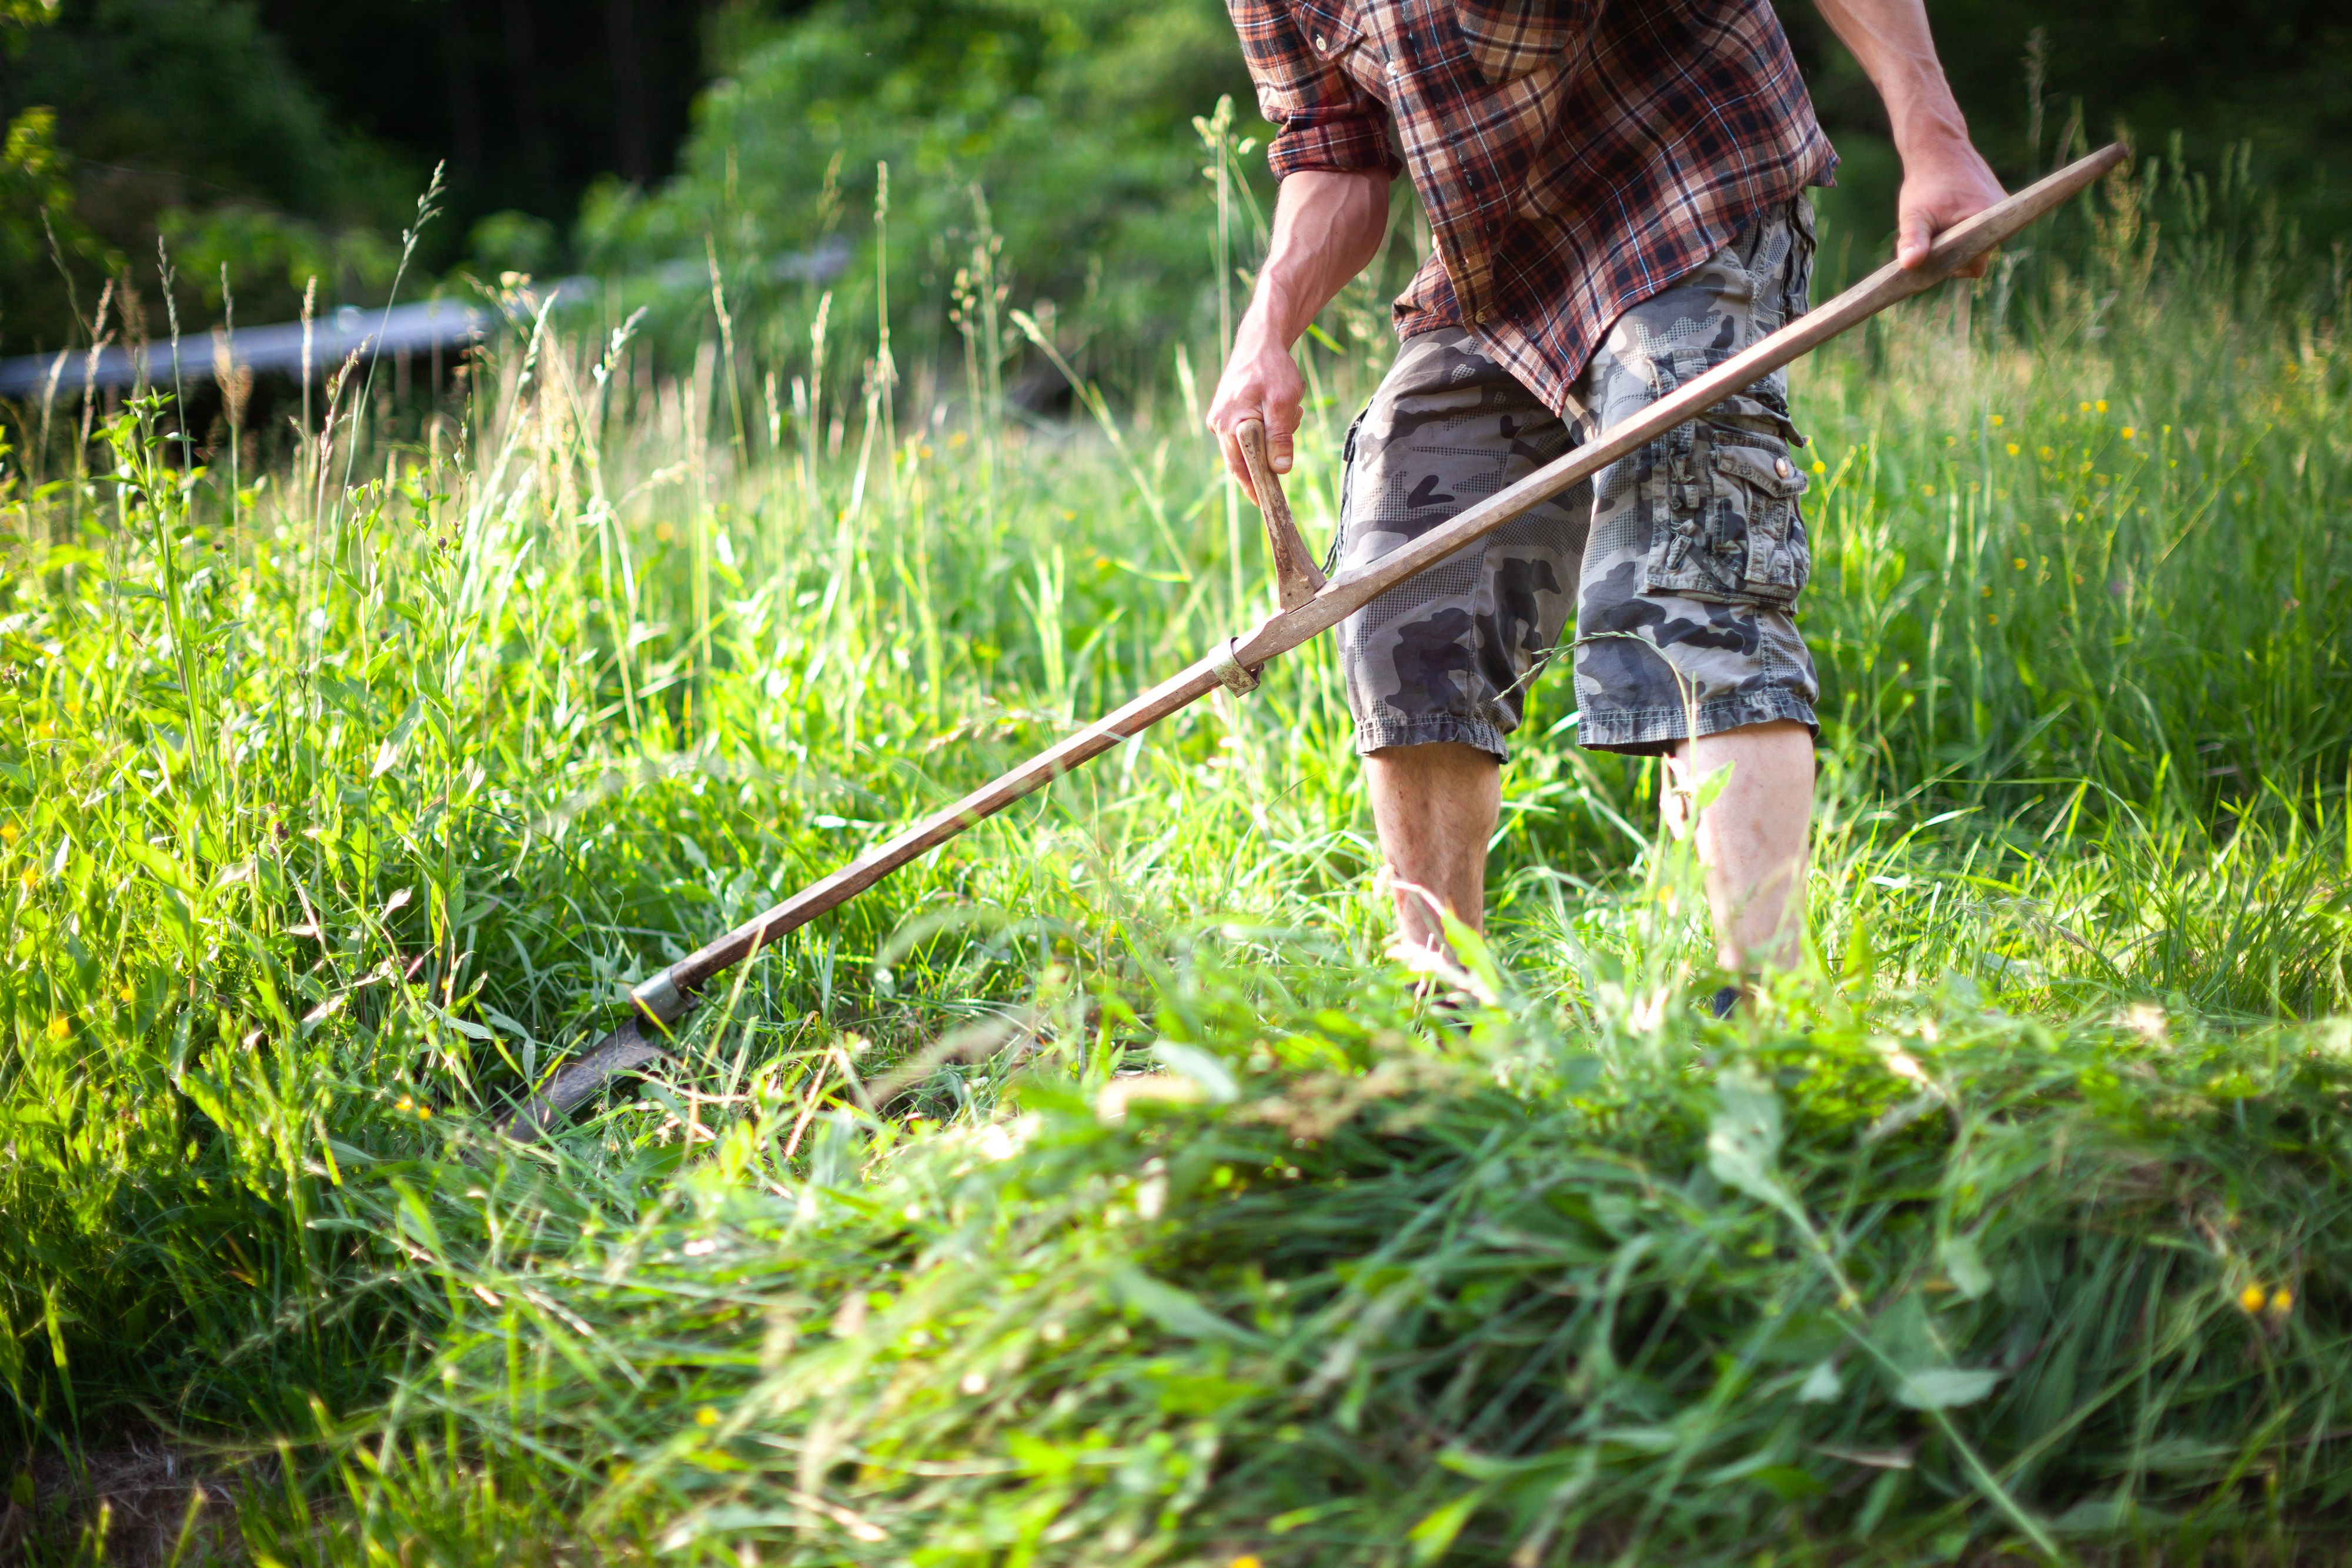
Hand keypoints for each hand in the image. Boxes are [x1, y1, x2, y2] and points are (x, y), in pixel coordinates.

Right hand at [1205, 324, 1304, 504]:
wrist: (1261, 341)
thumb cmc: (1272, 368)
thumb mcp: (1282, 402)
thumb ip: (1280, 437)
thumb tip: (1280, 470)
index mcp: (1228, 424)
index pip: (1240, 468)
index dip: (1254, 488)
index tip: (1268, 505)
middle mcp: (1218, 425)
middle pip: (1246, 459)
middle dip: (1272, 451)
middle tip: (1291, 419)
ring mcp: (1222, 420)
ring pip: (1252, 445)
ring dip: (1275, 434)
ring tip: (1287, 405)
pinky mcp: (1229, 415)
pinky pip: (1251, 432)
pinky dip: (1269, 425)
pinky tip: (1278, 404)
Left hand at [1895, 136, 2006, 276]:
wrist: (1940, 148)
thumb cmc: (1925, 184)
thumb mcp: (1913, 215)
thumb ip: (1913, 240)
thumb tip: (1909, 264)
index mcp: (1986, 224)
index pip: (1974, 266)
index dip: (1952, 266)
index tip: (1935, 250)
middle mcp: (2003, 217)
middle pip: (1978, 255)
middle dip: (1955, 252)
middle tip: (1935, 231)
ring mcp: (2004, 208)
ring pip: (1980, 242)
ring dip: (1960, 239)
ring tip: (1942, 219)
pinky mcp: (2001, 201)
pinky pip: (1983, 227)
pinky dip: (1966, 226)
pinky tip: (1952, 212)